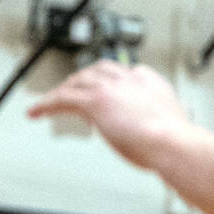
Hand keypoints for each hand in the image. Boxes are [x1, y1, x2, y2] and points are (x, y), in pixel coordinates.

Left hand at [29, 61, 192, 168]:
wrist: (174, 143)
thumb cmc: (177, 142)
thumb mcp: (172, 125)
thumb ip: (163, 121)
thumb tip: (166, 129)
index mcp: (150, 82)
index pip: (126, 72)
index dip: (111, 81)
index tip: (104, 90)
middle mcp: (130, 80)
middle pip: (97, 70)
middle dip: (82, 80)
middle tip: (69, 91)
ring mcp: (112, 89)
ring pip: (78, 81)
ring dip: (61, 90)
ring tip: (47, 103)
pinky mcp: (95, 101)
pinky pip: (63, 98)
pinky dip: (46, 103)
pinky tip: (36, 111)